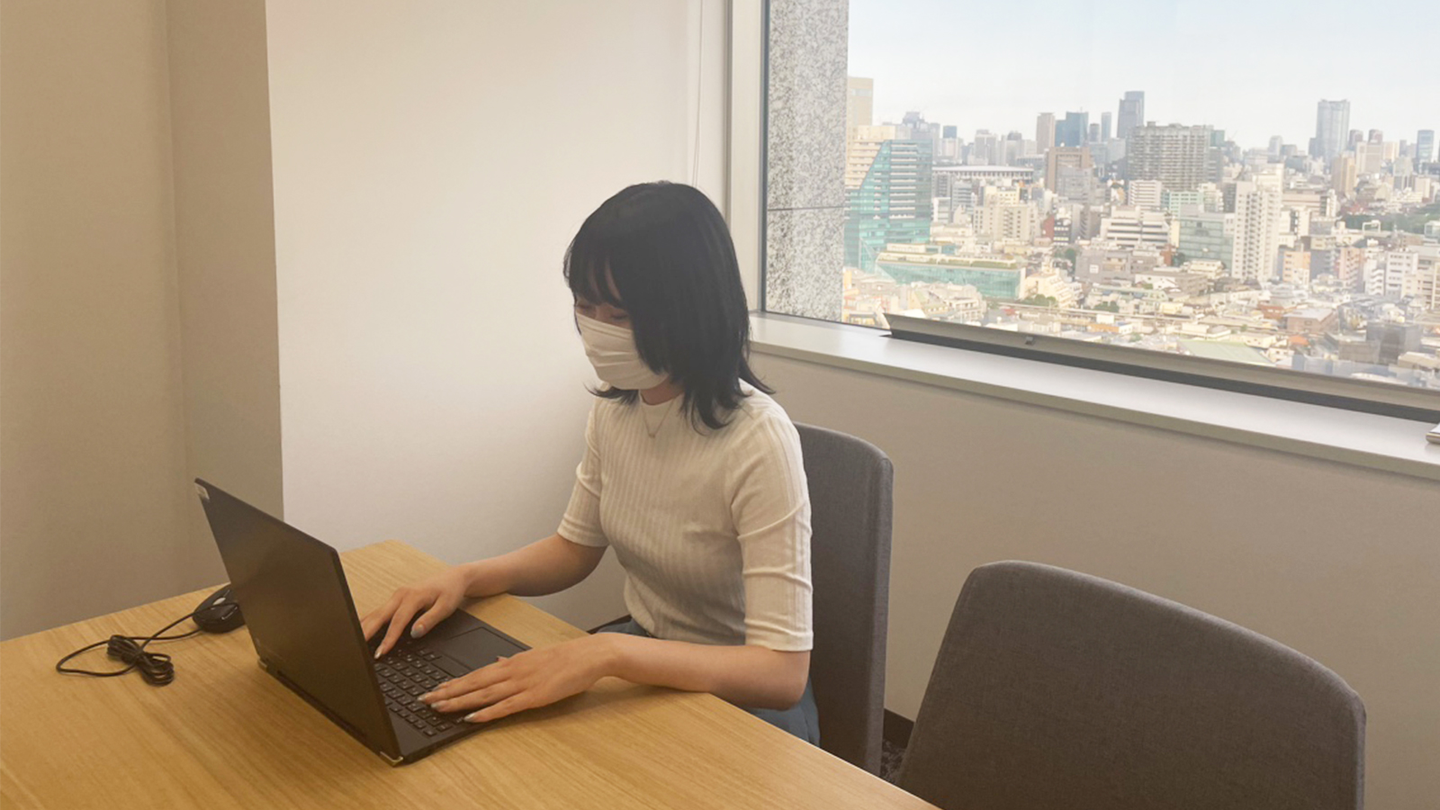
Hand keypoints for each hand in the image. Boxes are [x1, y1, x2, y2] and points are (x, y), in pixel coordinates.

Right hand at [360, 566, 472, 657]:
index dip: (388, 638)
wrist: (453, 577)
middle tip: (357, 650)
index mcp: (412, 596)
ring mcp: (396, 596)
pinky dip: (368, 622)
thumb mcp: (446, 607)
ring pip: (375, 613)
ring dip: (363, 627)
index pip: (397, 621)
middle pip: (378, 616)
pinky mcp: (395, 599)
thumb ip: (430, 620)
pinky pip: (379, 612)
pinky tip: (361, 632)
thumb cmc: (450, 591)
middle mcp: (400, 594)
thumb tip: (415, 633)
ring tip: (354, 644)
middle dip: (366, 633)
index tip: (381, 652)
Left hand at [421, 635, 613, 722]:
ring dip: (459, 701)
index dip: (454, 682)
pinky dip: (486, 712)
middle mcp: (512, 671)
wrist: (590, 655)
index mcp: (512, 662)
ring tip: (439, 708)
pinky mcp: (534, 696)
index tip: (435, 688)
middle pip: (473, 683)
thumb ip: (514, 661)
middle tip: (425, 699)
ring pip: (483, 694)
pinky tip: (472, 718)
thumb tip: (497, 661)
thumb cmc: (566, 657)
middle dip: (447, 692)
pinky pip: (505, 706)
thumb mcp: (535, 656)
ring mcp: (522, 684)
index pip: (476, 673)